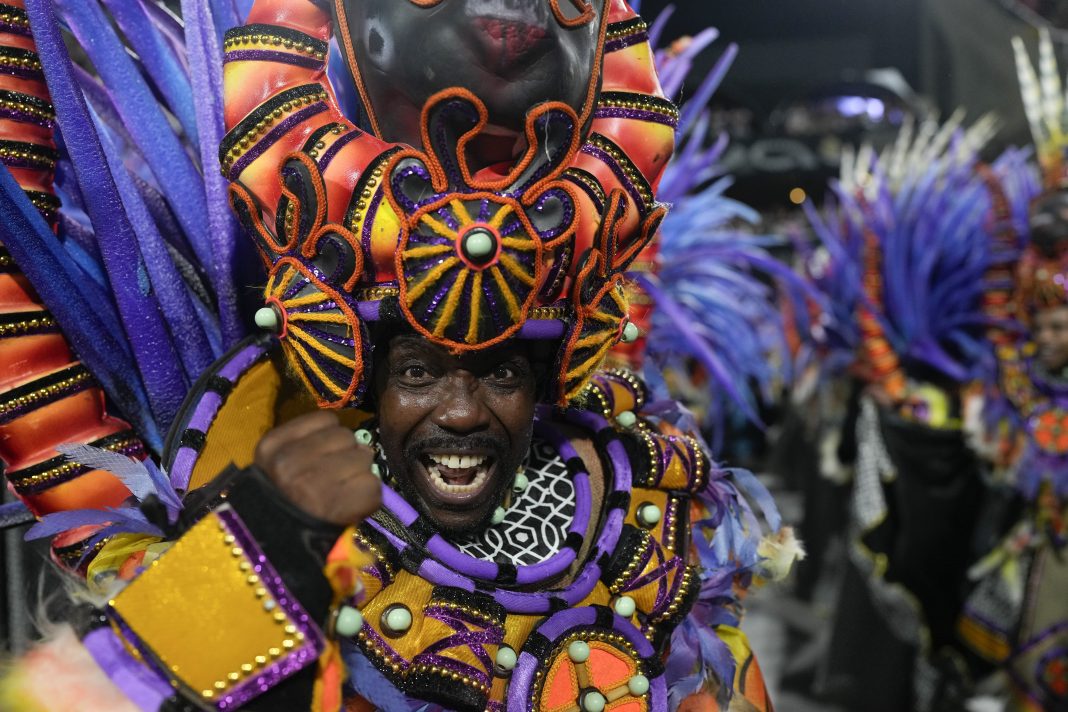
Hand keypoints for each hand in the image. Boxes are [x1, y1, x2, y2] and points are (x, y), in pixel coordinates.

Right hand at [254, 411, 381, 525]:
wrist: (275, 544)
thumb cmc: (284, 499)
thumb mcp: (280, 462)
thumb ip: (313, 441)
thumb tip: (361, 443)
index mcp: (272, 446)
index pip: (326, 420)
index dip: (331, 437)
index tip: (325, 454)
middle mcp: (290, 462)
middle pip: (347, 437)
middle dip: (348, 454)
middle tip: (337, 477)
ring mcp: (314, 484)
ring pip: (363, 458)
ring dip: (360, 473)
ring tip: (343, 491)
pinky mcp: (340, 506)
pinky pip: (373, 486)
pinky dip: (369, 496)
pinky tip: (352, 506)